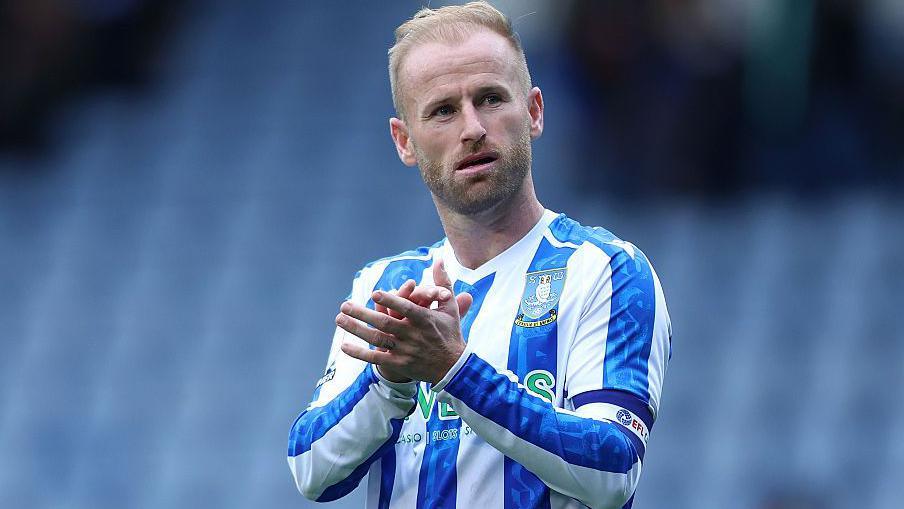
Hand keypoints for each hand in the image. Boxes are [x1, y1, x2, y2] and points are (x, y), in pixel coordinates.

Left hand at [336, 259, 472, 384]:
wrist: (453, 368)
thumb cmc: (450, 333)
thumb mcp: (449, 308)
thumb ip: (443, 283)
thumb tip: (439, 260)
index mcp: (425, 320)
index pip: (407, 309)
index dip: (391, 301)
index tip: (375, 293)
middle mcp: (413, 335)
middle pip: (385, 323)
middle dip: (363, 314)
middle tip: (344, 305)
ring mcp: (405, 351)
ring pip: (377, 339)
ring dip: (357, 329)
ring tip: (340, 319)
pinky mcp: (400, 364)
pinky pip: (377, 359)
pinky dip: (361, 354)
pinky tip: (345, 346)